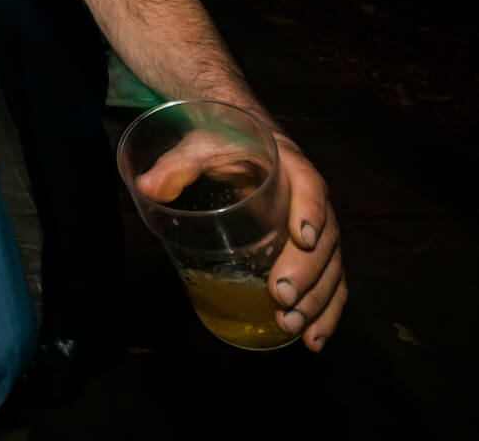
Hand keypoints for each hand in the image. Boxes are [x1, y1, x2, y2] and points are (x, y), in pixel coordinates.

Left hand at [135, 132, 346, 350]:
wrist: (239, 138)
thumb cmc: (221, 143)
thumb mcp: (200, 145)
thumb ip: (178, 163)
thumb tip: (148, 187)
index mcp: (289, 165)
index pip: (308, 185)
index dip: (309, 210)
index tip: (300, 238)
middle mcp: (310, 199)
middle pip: (322, 237)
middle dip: (306, 272)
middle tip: (281, 298)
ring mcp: (314, 228)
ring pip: (330, 267)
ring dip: (317, 302)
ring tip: (294, 328)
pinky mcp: (308, 251)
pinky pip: (328, 282)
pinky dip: (325, 312)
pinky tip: (312, 340)